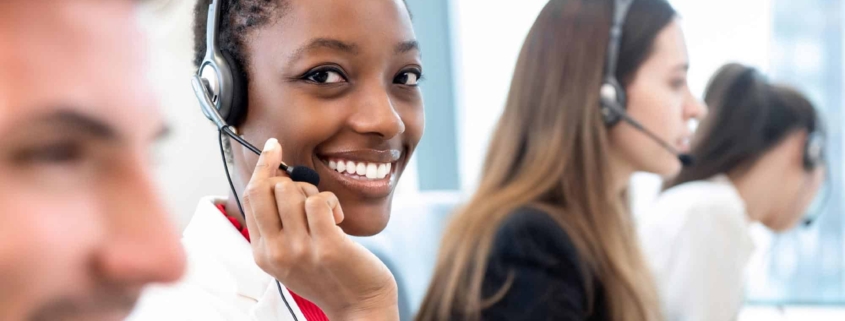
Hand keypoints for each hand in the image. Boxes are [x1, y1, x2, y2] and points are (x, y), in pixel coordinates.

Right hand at [241, 138, 398, 320]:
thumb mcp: (292, 253)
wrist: (358, 305)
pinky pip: (319, 201)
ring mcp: (299, 251)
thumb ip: (279, 223)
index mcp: (262, 253)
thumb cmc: (330, 273)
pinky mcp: (326, 246)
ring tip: (328, 215)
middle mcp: (275, 253)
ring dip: (315, 193)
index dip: (263, 167)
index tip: (273, 147)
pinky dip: (331, 202)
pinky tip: (339, 218)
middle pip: (267, 189)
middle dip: (291, 181)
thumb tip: (278, 176)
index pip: (250, 197)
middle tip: (311, 198)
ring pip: (292, 191)